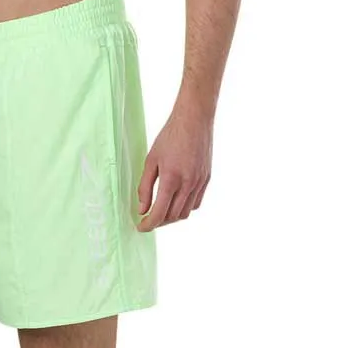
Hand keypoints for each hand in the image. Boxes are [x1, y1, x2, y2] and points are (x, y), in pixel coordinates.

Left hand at [136, 100, 211, 231]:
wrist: (194, 120)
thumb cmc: (170, 136)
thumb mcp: (151, 159)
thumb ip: (145, 186)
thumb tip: (142, 208)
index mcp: (171, 179)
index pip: (159, 213)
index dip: (149, 224)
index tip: (140, 227)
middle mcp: (188, 184)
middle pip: (173, 216)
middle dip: (159, 222)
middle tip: (148, 218)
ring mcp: (200, 183)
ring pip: (187, 212)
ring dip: (173, 217)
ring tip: (161, 211)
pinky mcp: (207, 179)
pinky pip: (196, 203)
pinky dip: (186, 207)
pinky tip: (177, 201)